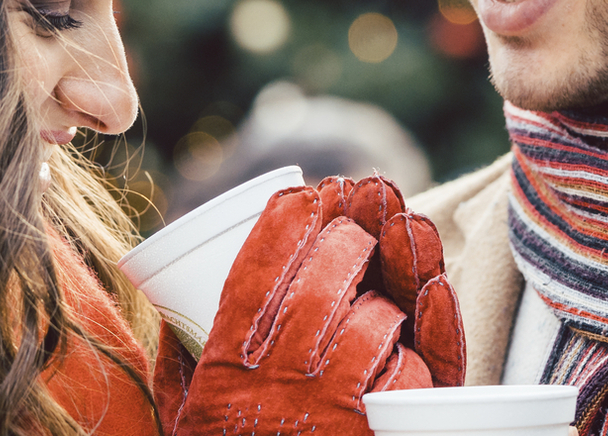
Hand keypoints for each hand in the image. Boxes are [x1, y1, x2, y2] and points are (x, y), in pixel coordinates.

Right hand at [152, 177, 463, 434]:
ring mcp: (333, 406)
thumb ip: (179, 368)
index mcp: (226, 369)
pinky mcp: (379, 429)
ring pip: (374, 315)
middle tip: (361, 211)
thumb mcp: (186, 419)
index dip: (285, 220)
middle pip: (323, 277)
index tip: (304, 195)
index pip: (255, 269)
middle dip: (348, 230)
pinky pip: (415, 365)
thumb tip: (174, 314)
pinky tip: (432, 291)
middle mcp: (278, 381)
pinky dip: (430, 327)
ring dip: (392, 275)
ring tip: (397, 250)